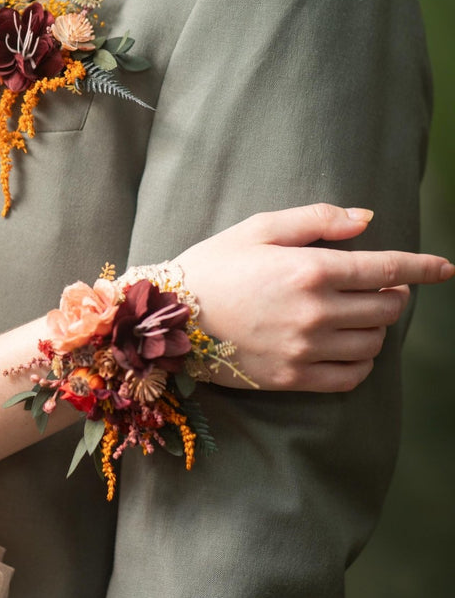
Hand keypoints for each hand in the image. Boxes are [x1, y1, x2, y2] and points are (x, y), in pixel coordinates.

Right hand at [174, 203, 453, 391]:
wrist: (170, 317)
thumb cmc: (213, 265)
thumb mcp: (260, 227)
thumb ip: (317, 219)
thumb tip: (368, 220)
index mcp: (310, 268)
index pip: (387, 268)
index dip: (423, 268)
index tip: (446, 269)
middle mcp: (314, 311)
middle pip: (387, 307)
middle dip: (394, 294)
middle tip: (378, 286)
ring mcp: (305, 349)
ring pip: (374, 341)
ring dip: (376, 326)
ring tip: (355, 315)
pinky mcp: (293, 378)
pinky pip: (351, 376)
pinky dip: (362, 361)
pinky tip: (348, 347)